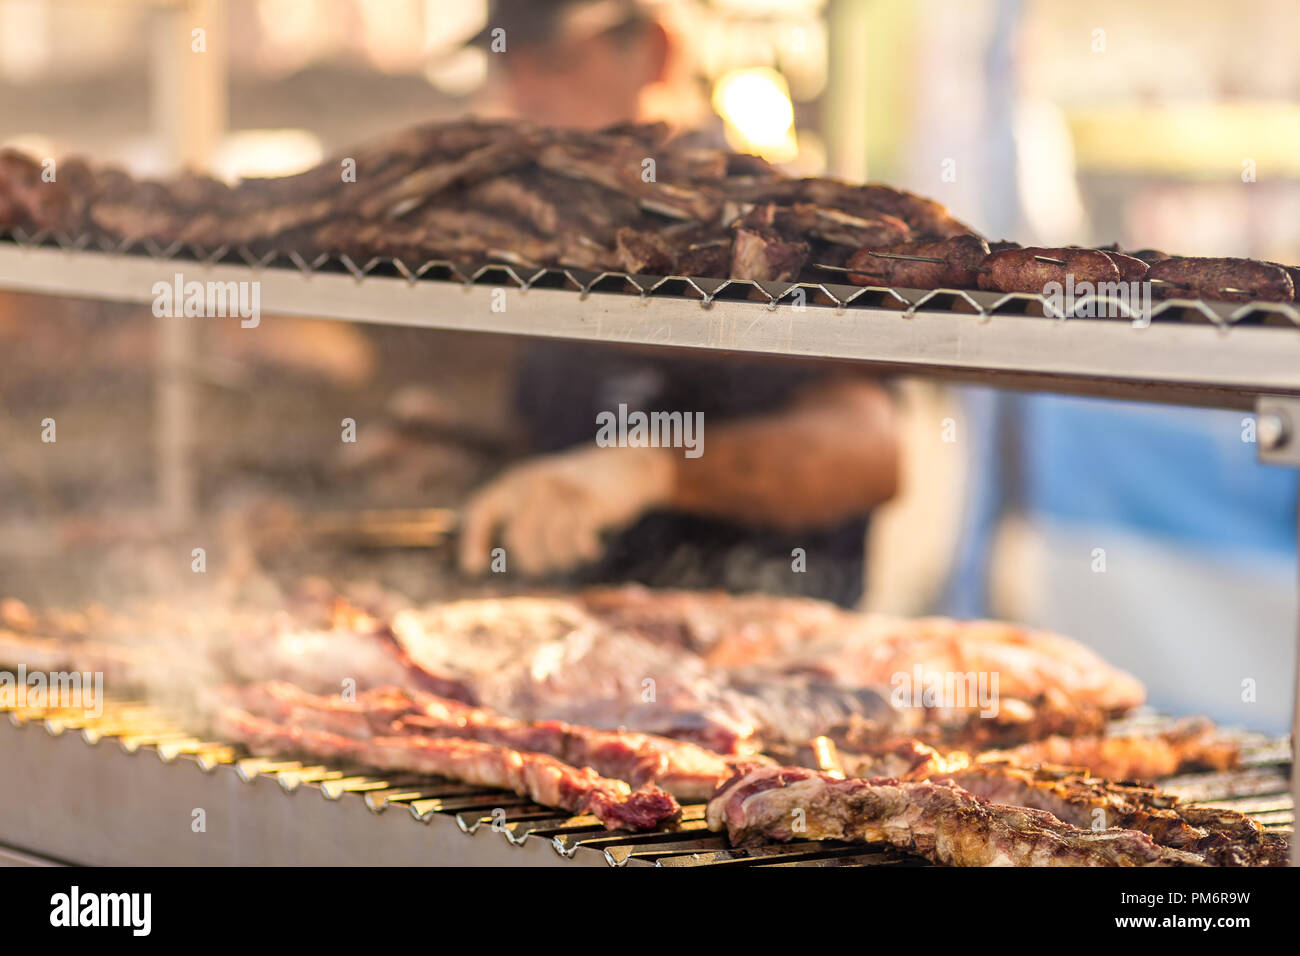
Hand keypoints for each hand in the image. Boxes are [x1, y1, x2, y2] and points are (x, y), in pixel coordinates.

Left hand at [458, 444, 674, 575]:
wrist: (628, 466)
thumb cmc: (579, 492)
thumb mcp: (542, 494)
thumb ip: (516, 519)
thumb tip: (477, 563)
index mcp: (518, 481)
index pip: (482, 509)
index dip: (473, 541)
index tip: (475, 568)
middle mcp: (536, 484)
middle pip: (518, 538)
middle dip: (531, 561)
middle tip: (545, 567)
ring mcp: (564, 493)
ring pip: (548, 544)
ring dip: (561, 560)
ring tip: (573, 556)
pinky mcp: (591, 504)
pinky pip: (577, 540)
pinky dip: (583, 552)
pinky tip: (591, 550)